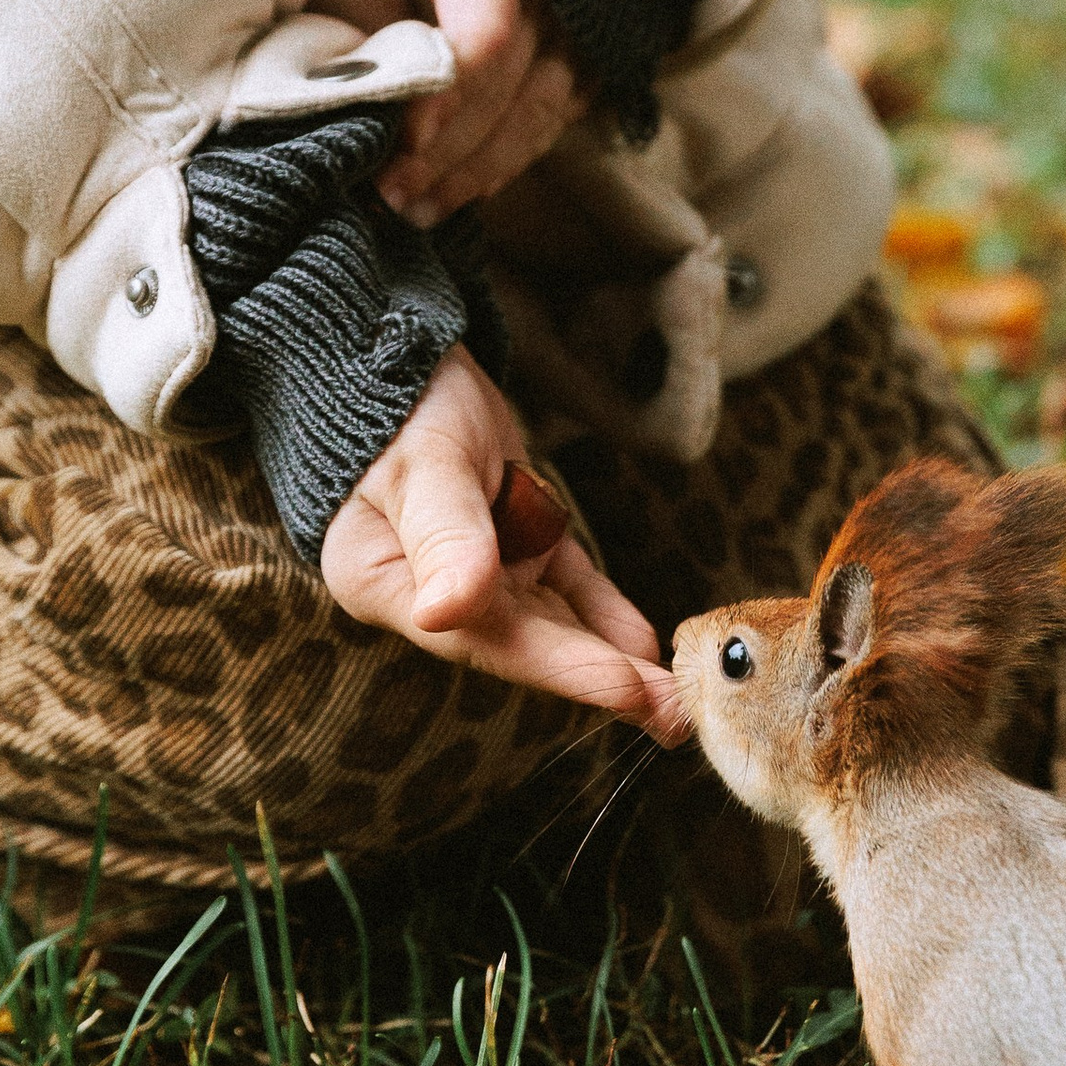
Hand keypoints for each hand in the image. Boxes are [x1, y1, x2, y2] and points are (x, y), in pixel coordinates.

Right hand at [319, 348, 685, 741]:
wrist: (398, 349)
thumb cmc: (398, 403)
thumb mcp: (422, 464)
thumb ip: (443, 534)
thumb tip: (448, 611)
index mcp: (389, 583)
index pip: (485, 638)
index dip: (559, 666)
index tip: (626, 688)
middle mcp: (430, 591)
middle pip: (525, 643)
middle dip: (600, 679)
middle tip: (676, 716)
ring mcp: (475, 570)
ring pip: (551, 622)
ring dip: (609, 658)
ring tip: (674, 698)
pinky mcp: (508, 543)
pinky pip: (562, 585)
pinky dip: (600, 612)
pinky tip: (642, 642)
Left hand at [343, 0, 584, 222]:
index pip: (486, 35)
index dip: (443, 96)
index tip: (397, 142)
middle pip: (507, 92)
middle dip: (445, 154)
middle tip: (381, 196)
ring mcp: (589, 27)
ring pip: (537, 118)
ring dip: (474, 172)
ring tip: (412, 211)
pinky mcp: (601, 50)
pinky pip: (560, 119)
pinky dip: (511, 159)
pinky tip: (464, 189)